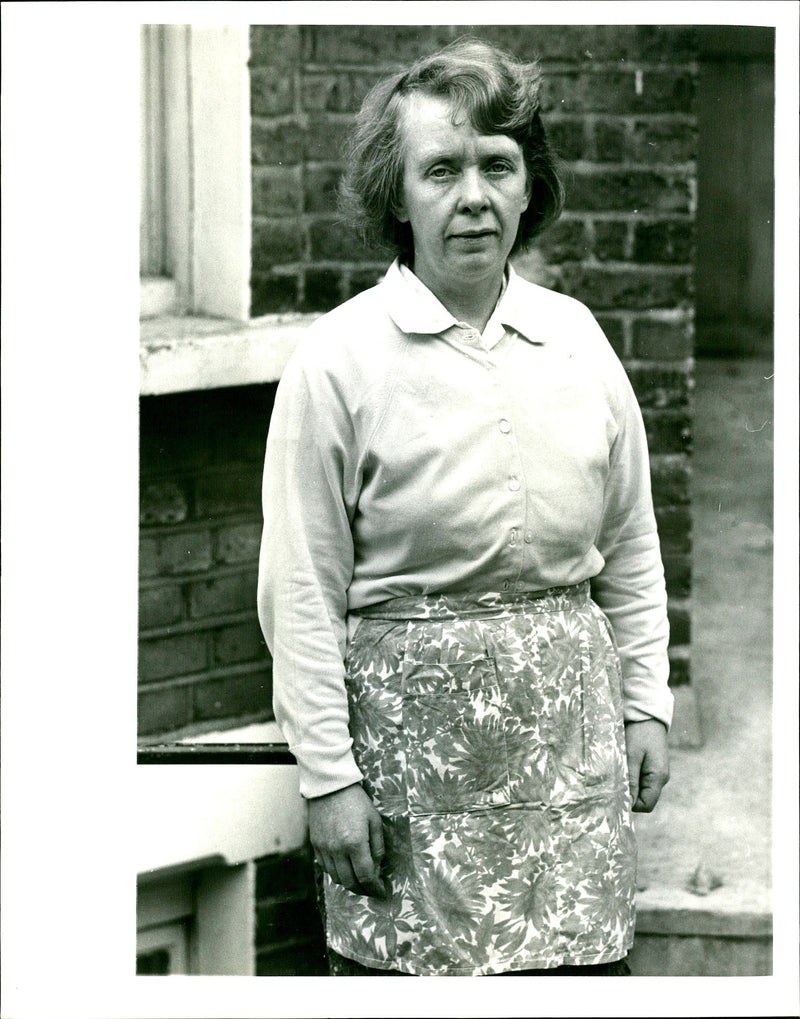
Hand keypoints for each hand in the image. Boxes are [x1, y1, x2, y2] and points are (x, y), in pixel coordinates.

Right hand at [308, 783, 386, 897]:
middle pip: (350, 883)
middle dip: (364, 890)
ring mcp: (324, 849)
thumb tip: (377, 867)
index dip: (375, 888)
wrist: (330, 787)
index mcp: (355, 843)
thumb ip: (377, 846)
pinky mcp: (315, 846)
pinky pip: (326, 868)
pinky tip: (345, 868)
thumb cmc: (356, 801)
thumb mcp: (374, 820)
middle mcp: (337, 850)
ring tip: (360, 880)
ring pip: (337, 878)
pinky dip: (337, 873)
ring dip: (350, 883)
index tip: (382, 892)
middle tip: (372, 889)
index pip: (366, 876)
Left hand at [624, 718, 669, 812]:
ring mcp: (657, 773)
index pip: (646, 805)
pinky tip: (623, 766)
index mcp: (658, 777)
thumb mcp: (631, 756)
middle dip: (629, 794)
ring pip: (641, 790)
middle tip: (613, 782)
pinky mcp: (652, 767)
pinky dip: (631, 777)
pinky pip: (641, 780)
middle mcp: (661, 778)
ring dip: (629, 785)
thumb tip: (628, 804)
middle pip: (644, 799)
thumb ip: (631, 780)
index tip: (615, 794)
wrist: (648, 715)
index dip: (631, 804)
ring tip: (618, 771)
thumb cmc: (639, 733)